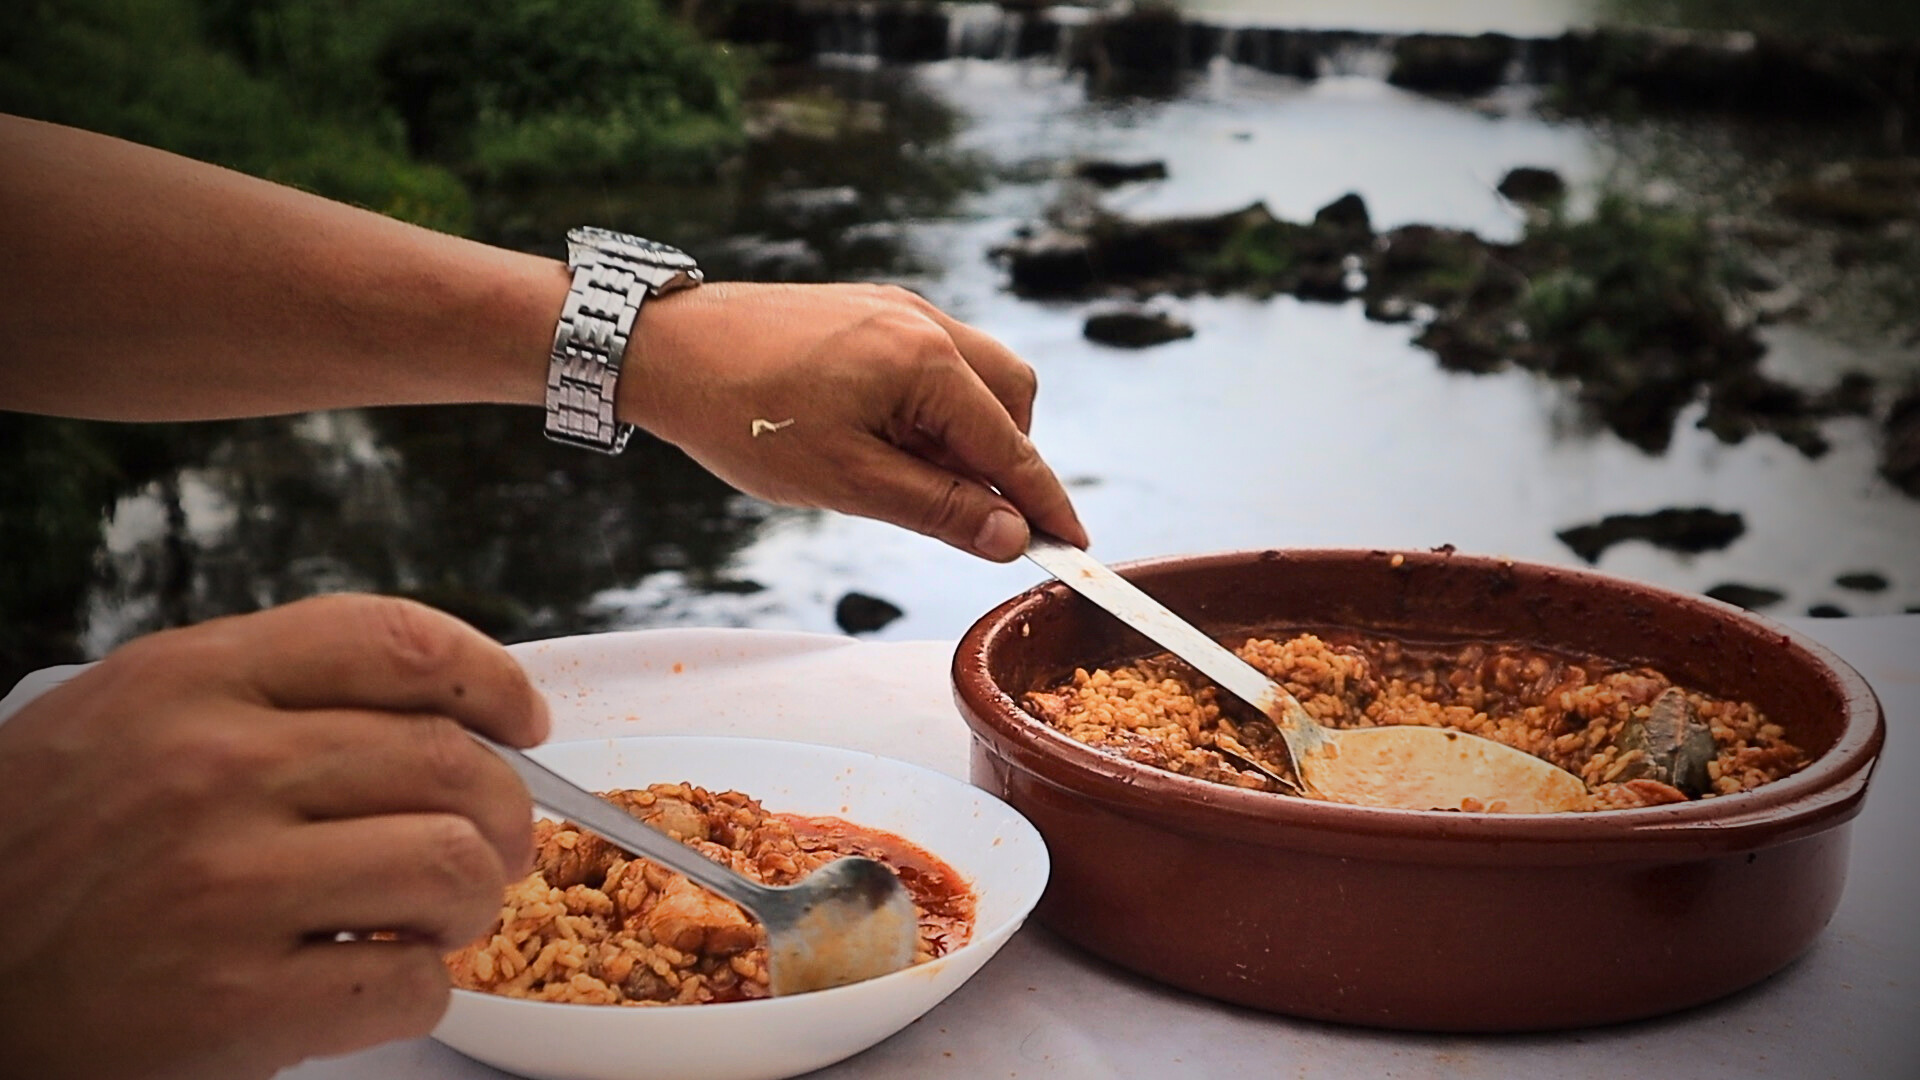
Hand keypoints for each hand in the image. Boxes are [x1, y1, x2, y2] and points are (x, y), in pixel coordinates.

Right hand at [0, 595, 547, 1079]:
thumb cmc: (46, 848)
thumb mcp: (129, 718)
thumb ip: (272, 696)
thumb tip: (446, 715)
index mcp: (192, 681)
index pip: (398, 643)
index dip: (493, 680)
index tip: (526, 721)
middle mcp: (215, 768)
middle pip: (450, 762)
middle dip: (503, 813)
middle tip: (491, 847)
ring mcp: (226, 886)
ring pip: (451, 867)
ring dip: (468, 903)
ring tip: (430, 919)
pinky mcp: (235, 1002)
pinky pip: (409, 983)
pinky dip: (415, 991)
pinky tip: (368, 982)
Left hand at [623, 282, 1089, 559]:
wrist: (663, 347)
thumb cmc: (742, 414)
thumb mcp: (845, 483)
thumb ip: (938, 510)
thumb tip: (1010, 537)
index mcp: (924, 362)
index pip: (1011, 445)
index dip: (1046, 503)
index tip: (1074, 548)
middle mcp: (924, 323)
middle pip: (1012, 397)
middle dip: (1007, 460)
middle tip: (969, 515)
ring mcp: (899, 309)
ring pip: (978, 375)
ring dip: (969, 434)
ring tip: (909, 478)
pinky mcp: (872, 310)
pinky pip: (935, 359)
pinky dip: (936, 407)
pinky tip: (885, 441)